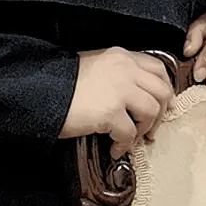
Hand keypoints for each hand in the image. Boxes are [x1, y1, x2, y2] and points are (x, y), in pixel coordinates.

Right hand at [62, 47, 176, 155]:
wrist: (40, 92)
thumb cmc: (64, 83)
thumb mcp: (95, 66)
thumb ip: (118, 74)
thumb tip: (136, 95)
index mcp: (122, 57)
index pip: (157, 68)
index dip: (165, 89)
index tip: (165, 105)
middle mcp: (125, 69)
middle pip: (162, 90)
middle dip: (160, 113)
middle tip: (151, 130)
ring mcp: (120, 90)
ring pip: (152, 110)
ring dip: (144, 129)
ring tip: (131, 139)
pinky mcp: (110, 112)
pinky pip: (130, 133)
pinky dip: (125, 145)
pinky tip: (115, 149)